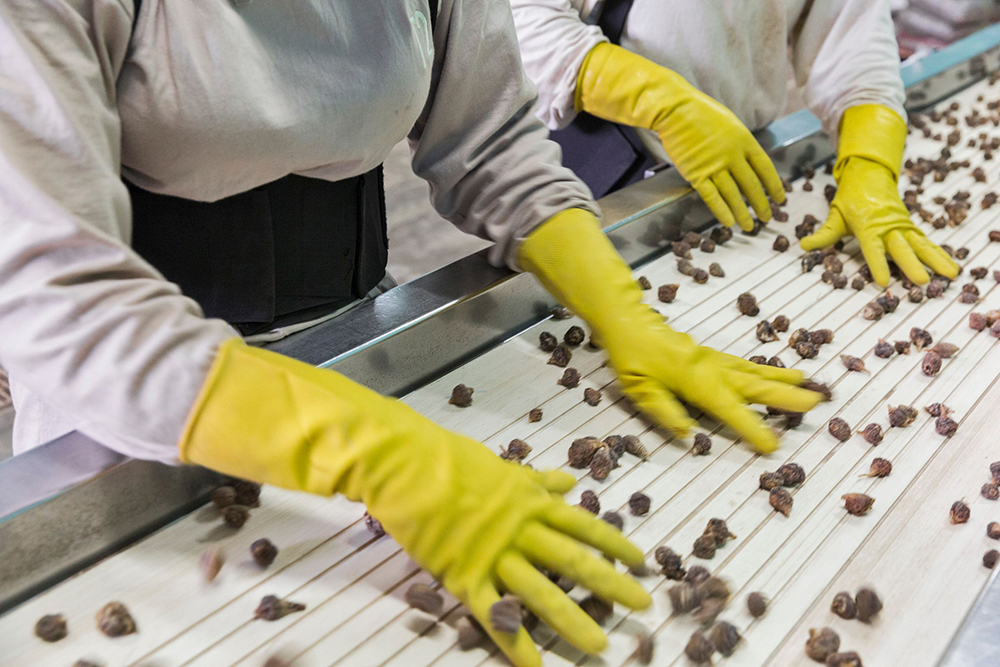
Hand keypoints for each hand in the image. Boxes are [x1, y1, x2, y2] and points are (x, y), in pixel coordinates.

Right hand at [359, 412, 651, 666]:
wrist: (406, 465)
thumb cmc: (449, 459)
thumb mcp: (500, 466)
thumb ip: (536, 481)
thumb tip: (571, 482)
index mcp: (530, 501)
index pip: (582, 524)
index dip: (613, 543)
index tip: (641, 561)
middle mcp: (521, 530)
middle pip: (573, 561)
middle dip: (610, 584)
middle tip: (643, 605)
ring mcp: (494, 556)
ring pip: (541, 592)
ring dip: (572, 620)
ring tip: (600, 645)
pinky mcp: (464, 577)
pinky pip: (495, 615)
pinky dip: (515, 644)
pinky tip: (535, 666)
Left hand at [520, 210, 823, 454]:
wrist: (627, 320)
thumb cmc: (630, 357)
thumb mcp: (638, 389)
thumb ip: (664, 412)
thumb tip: (690, 435)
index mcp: (693, 378)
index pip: (728, 408)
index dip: (752, 427)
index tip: (774, 446)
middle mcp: (711, 367)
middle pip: (754, 385)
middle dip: (786, 396)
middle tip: (818, 404)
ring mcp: (714, 358)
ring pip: (755, 372)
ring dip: (784, 381)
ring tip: (811, 387)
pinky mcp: (712, 355)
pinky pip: (746, 365)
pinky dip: (768, 369)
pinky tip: (782, 373)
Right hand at [576, 43, 785, 230]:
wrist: (675, 110)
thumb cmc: (700, 113)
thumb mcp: (729, 123)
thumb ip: (740, 143)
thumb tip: (747, 160)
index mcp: (744, 140)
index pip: (765, 167)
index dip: (773, 185)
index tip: (780, 198)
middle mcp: (732, 155)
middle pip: (751, 184)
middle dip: (761, 204)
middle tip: (767, 218)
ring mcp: (714, 165)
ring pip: (733, 195)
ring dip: (742, 213)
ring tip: (749, 226)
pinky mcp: (696, 173)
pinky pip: (711, 196)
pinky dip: (721, 211)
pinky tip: (729, 223)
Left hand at [801, 157, 958, 285]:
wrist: (869, 174)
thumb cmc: (850, 199)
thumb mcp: (834, 215)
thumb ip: (823, 234)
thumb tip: (803, 246)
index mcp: (868, 225)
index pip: (872, 248)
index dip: (878, 265)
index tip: (883, 282)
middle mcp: (888, 226)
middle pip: (901, 248)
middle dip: (912, 264)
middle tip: (922, 282)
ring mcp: (902, 225)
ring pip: (921, 244)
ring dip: (936, 260)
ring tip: (952, 276)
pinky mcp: (910, 226)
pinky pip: (926, 242)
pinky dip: (939, 253)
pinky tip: (951, 267)